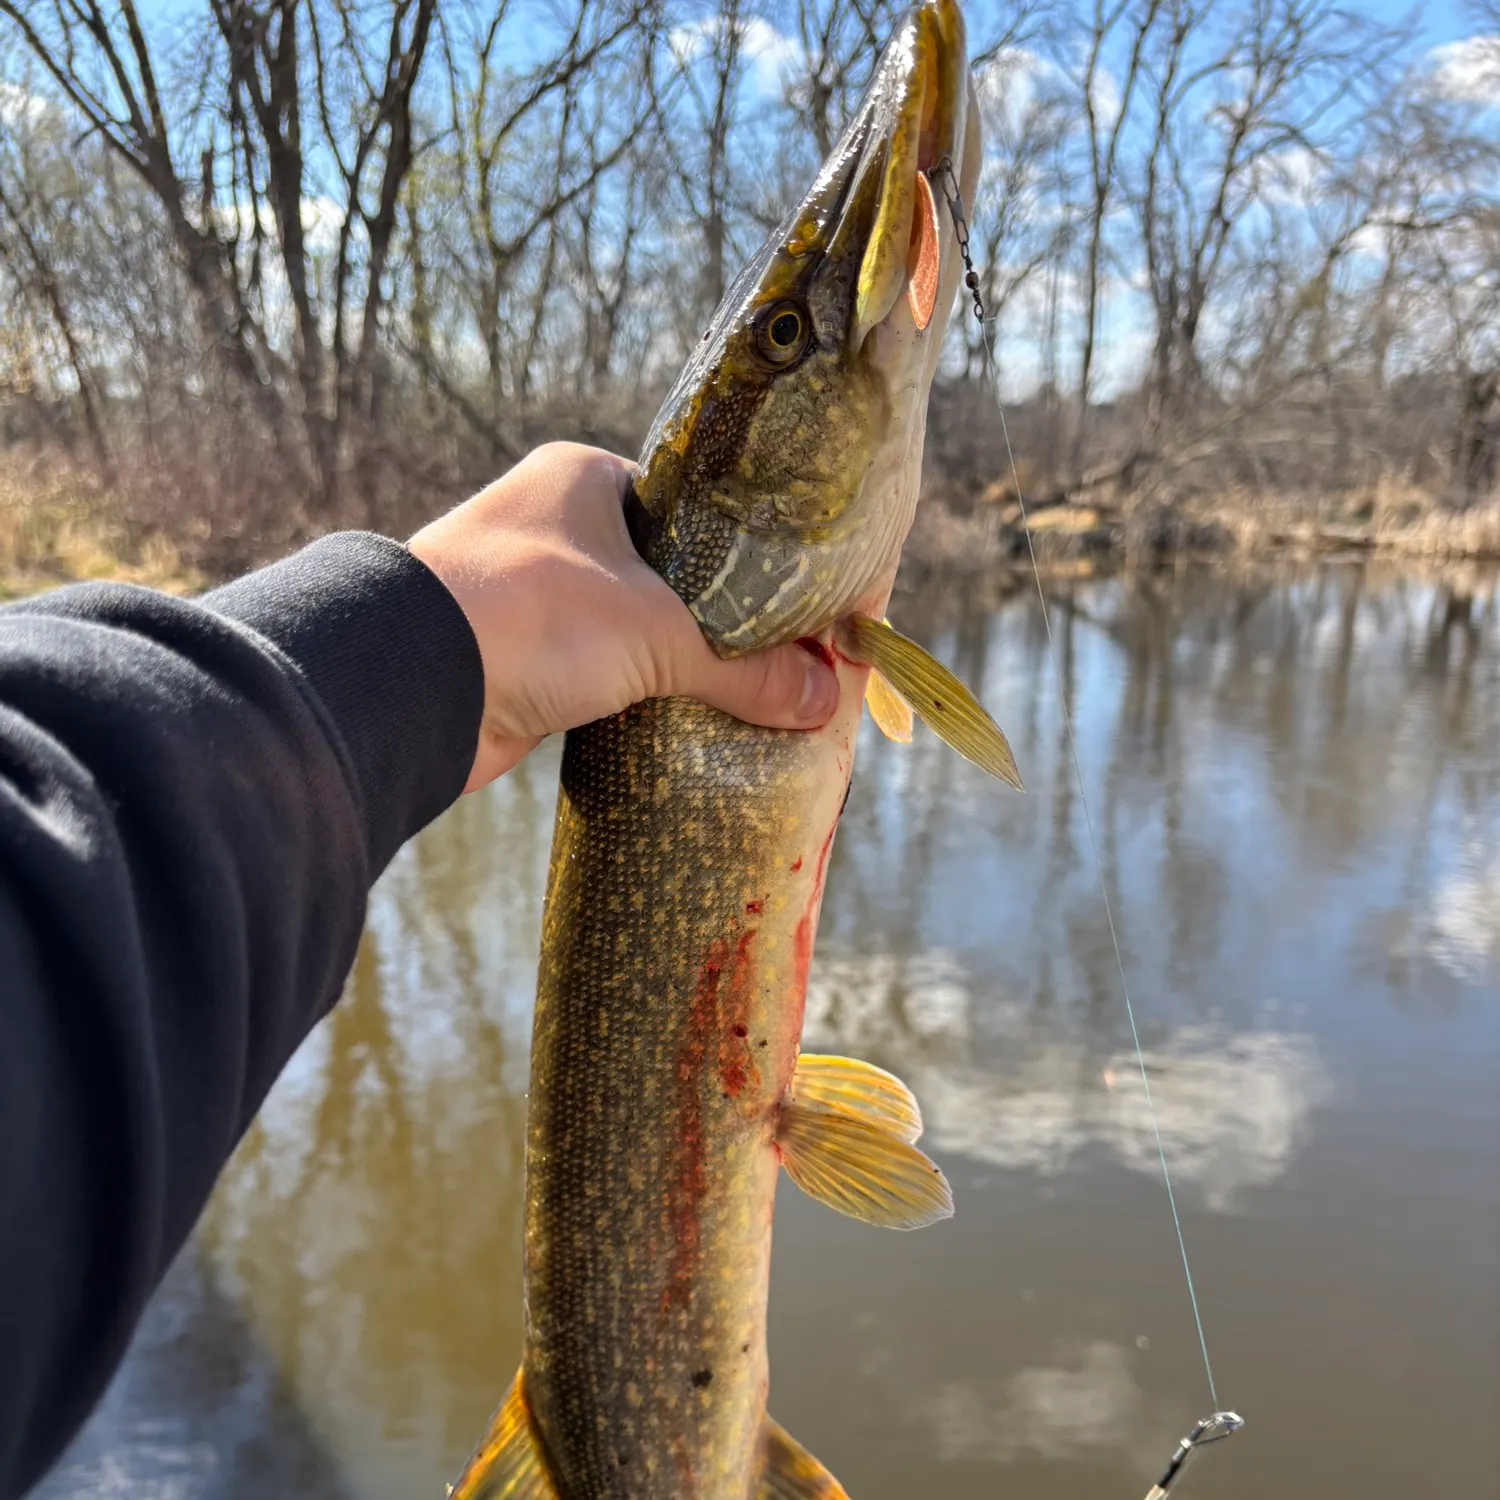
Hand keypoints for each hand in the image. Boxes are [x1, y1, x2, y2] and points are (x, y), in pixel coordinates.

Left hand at [409, 442, 840, 790]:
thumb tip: (826, 698)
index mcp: (587, 478)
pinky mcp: (526, 655)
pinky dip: (643, 694)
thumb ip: (747, 667)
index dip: (753, 559)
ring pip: (637, 626)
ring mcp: (537, 591)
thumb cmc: (534, 617)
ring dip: (682, 662)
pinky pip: (606, 671)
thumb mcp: (659, 634)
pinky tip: (690, 719)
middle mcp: (559, 524)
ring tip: (752, 692)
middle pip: (672, 573)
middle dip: (723, 620)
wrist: (412, 687)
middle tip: (787, 655)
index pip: (696, 510)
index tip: (801, 602)